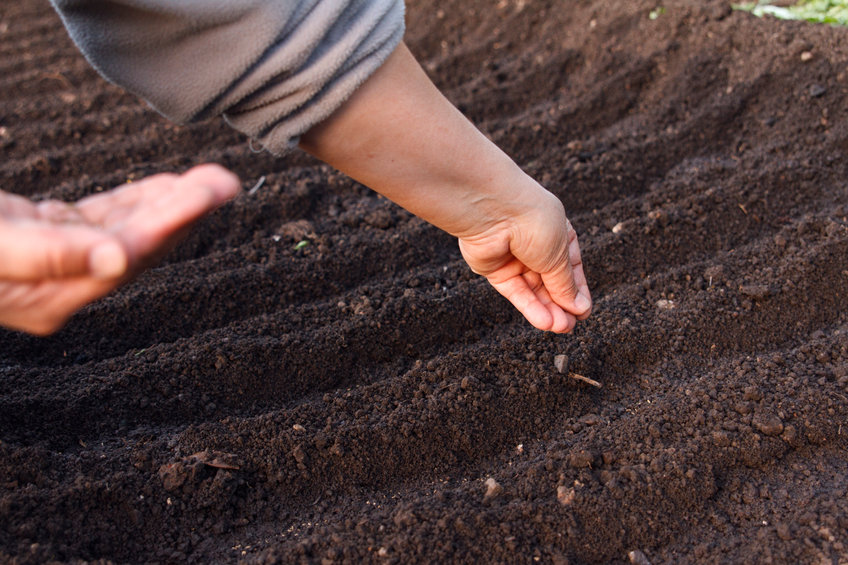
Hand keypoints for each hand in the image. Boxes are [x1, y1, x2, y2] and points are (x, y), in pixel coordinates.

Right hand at [0, 164, 239, 334]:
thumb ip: (48, 256)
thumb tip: (115, 259)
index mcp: (52, 297)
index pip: (128, 258)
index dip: (168, 224)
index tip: (204, 196)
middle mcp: (65, 285)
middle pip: (140, 246)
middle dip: (184, 210)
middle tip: (225, 181)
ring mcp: (62, 260)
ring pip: (130, 229)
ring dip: (169, 202)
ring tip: (209, 177)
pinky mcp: (53, 233)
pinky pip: (108, 218)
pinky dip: (137, 200)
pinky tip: (166, 185)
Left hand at [458, 189, 591, 332]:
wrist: (493, 210)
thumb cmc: (534, 222)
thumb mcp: (559, 255)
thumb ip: (565, 284)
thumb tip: (580, 307)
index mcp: (558, 234)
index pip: (572, 268)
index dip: (578, 291)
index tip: (584, 312)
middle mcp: (536, 246)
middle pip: (551, 283)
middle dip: (561, 305)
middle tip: (570, 327)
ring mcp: (515, 258)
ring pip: (533, 290)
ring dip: (547, 310)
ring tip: (560, 328)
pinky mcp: (495, 269)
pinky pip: (515, 292)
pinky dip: (529, 307)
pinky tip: (543, 322)